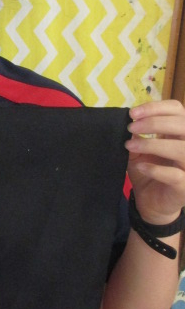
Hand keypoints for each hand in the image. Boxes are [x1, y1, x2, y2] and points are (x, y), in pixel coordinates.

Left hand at [125, 99, 184, 223]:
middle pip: (182, 125)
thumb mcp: (138, 150)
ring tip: (131, 146)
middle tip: (130, 127)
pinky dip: (156, 169)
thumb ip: (136, 135)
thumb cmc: (148, 170)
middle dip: (154, 123)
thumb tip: (130, 120)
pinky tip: (141, 166)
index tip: (133, 113)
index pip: (176, 109)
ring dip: (153, 144)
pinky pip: (175, 175)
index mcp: (179, 133)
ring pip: (181, 149)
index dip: (156, 107)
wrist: (150, 201)